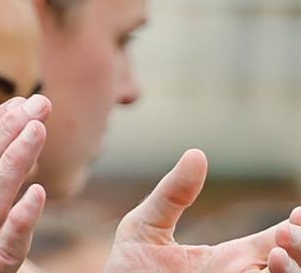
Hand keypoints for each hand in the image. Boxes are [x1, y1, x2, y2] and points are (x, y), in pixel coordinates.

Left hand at [104, 149, 300, 272]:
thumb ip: (172, 194)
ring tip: (278, 254)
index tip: (297, 213)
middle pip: (292, 264)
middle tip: (290, 231)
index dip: (296, 228)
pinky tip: (268, 269)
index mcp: (228, 258)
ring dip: (293, 270)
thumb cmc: (130, 267)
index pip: (277, 242)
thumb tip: (197, 154)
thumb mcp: (147, 224)